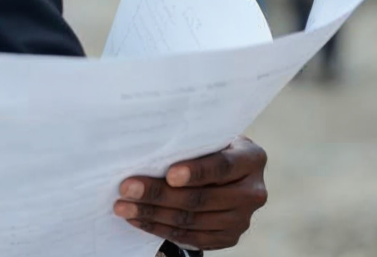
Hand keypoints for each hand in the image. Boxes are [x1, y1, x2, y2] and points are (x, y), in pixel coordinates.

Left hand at [112, 137, 267, 250]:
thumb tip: (145, 151)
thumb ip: (191, 144)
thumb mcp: (211, 138)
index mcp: (252, 159)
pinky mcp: (228, 237)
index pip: (222, 166)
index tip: (169, 174)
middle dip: (159, 194)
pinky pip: (190, 237)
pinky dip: (160, 229)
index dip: (196, 172)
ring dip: (152, 214)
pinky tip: (139, 220)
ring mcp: (242, 219)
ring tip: (123, 207)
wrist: (231, 173)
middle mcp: (253, 192)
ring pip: (191, 220)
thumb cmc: (212, 147)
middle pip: (201, 198)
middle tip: (127, 189)